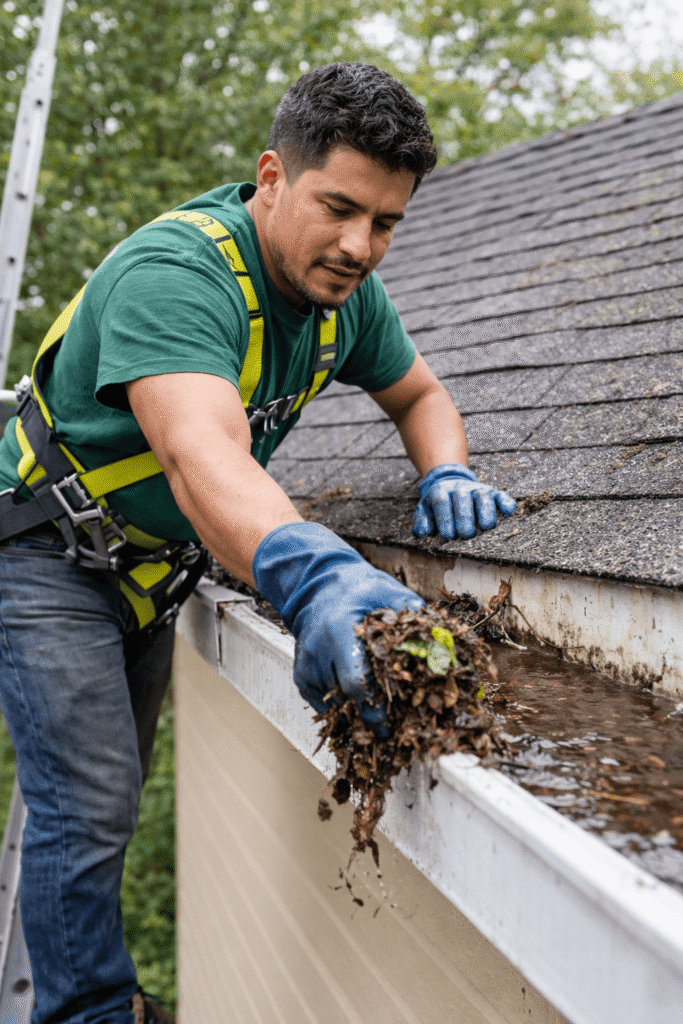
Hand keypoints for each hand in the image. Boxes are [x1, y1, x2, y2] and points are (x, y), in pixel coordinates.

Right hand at [253, 522, 423, 735]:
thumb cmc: (358, 590)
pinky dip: (342, 709)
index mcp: (340, 629)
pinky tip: (359, 708)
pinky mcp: (301, 675)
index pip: (356, 680)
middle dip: (369, 719)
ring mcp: (307, 665)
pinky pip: (322, 704)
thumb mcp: (388, 593)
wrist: (318, 587)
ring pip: (334, 706)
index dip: (376, 708)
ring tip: (379, 722)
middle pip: (345, 699)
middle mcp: (318, 650)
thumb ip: (415, 617)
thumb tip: (446, 644)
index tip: (393, 724)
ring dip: (357, 716)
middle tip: (390, 731)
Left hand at [413, 463, 516, 539]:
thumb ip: (422, 521)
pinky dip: (506, 502)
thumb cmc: (437, 504)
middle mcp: (459, 489)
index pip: (441, 501)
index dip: (445, 518)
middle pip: (462, 498)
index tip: (448, 535)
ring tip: (485, 527)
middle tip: (465, 535)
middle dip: (464, 517)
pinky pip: (500, 495)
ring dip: (485, 511)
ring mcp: (476, 490)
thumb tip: (423, 533)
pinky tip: (508, 511)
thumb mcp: (424, 509)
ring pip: (483, 496)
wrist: (450, 482)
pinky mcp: (491, 493)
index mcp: (440, 491)